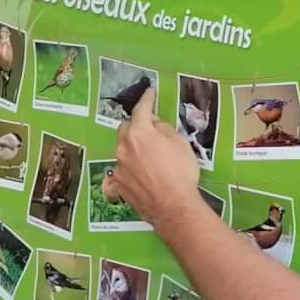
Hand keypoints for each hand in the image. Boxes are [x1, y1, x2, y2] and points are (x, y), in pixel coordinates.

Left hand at [111, 88, 199, 226]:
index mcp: (139, 133)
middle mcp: (123, 147)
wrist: (173, 207)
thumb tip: (155, 125)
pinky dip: (132, 167)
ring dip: (134, 148)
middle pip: (126, 128)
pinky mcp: (118, 184)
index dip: (147, 99)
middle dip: (136, 126)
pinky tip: (145, 175)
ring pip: (123, 149)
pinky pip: (124, 168)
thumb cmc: (181, 173)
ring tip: (151, 158)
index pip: (141, 109)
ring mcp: (119, 167)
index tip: (149, 92)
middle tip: (151, 130)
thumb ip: (164, 129)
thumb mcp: (180, 143)